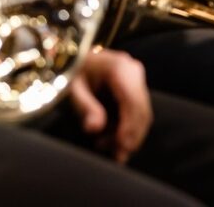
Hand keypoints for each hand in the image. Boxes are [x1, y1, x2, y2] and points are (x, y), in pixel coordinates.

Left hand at [69, 49, 152, 163]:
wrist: (75, 58)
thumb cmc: (72, 71)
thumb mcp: (73, 88)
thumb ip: (86, 106)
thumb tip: (95, 128)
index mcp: (119, 67)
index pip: (132, 99)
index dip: (130, 125)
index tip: (122, 145)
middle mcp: (133, 71)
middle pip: (142, 108)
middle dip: (133, 135)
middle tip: (120, 155)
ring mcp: (136, 79)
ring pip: (142, 113)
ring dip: (130, 134)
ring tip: (109, 149)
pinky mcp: (134, 88)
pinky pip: (137, 111)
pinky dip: (127, 129)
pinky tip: (111, 140)